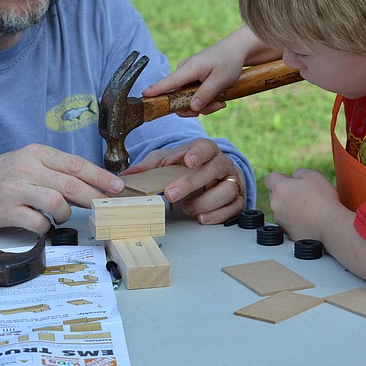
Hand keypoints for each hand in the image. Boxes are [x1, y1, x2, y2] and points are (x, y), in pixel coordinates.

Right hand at [0, 144, 123, 233]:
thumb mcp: (26, 162)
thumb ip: (53, 170)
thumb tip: (88, 184)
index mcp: (36, 153)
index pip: (76, 164)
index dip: (100, 176)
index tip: (117, 186)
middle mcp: (27, 168)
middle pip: (72, 183)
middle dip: (94, 197)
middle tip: (105, 206)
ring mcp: (17, 189)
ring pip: (58, 202)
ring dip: (66, 214)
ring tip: (61, 217)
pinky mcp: (7, 211)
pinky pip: (38, 222)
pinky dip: (45, 227)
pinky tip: (42, 225)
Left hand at [124, 139, 245, 223]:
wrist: (213, 178)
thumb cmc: (189, 168)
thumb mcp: (168, 162)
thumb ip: (150, 166)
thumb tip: (128, 174)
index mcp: (206, 150)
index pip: (205, 147)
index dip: (197, 153)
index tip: (187, 160)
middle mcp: (222, 164)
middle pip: (212, 170)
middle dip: (191, 183)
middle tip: (170, 194)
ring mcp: (232, 181)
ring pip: (226, 190)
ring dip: (204, 202)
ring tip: (187, 209)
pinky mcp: (237, 199)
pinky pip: (233, 208)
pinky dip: (217, 215)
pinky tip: (202, 218)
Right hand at [143, 28, 264, 115]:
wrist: (237, 49)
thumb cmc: (229, 61)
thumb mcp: (221, 80)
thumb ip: (206, 94)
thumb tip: (191, 108)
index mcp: (189, 69)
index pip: (168, 82)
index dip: (156, 91)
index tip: (144, 96)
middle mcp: (184, 72)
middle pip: (178, 98)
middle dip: (196, 108)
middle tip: (217, 106)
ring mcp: (188, 75)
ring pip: (187, 99)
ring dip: (204, 105)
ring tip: (221, 102)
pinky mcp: (193, 79)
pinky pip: (193, 95)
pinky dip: (205, 100)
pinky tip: (219, 98)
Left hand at [264, 168, 339, 240]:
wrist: (329, 225)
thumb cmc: (322, 200)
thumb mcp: (312, 175)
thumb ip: (298, 172)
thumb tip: (293, 177)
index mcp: (280, 188)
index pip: (269, 178)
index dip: (281, 177)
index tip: (291, 181)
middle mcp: (275, 204)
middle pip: (274, 194)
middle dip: (285, 193)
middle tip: (303, 194)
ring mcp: (280, 220)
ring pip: (281, 209)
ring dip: (290, 207)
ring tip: (308, 208)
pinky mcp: (287, 232)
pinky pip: (287, 223)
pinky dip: (295, 221)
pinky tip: (308, 219)